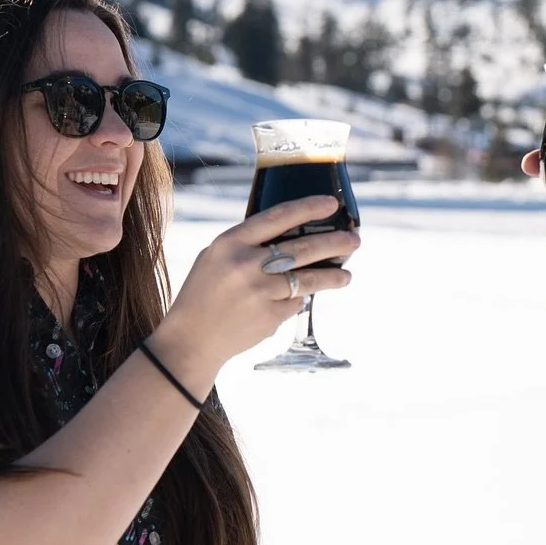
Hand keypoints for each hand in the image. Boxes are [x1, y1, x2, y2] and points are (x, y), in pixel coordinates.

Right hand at [158, 196, 360, 369]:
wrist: (191, 340)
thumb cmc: (203, 294)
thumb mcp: (215, 258)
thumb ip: (247, 244)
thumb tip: (290, 233)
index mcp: (230, 243)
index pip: (278, 216)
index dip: (308, 208)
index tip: (331, 204)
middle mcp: (246, 265)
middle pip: (304, 248)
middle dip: (336, 243)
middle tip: (354, 241)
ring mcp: (260, 292)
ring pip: (308, 279)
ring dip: (333, 276)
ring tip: (346, 275)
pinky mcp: (269, 317)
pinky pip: (295, 303)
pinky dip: (298, 301)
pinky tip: (298, 301)